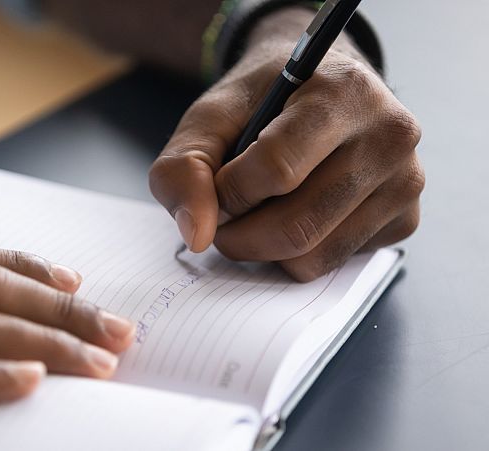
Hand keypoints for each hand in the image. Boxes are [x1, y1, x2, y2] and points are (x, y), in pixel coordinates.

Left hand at [149, 8, 424, 280]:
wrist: (317, 88)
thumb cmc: (262, 101)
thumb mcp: (210, 116)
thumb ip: (185, 167)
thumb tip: (197, 236)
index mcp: (343, 93)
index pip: (275, 169)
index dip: (229, 191)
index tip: (217, 184)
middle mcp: (389, 136)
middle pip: (296, 227)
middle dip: (240, 235)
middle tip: (224, 217)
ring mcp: (406, 181)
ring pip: (315, 257)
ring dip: (265, 249)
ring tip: (256, 213)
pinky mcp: (406, 218)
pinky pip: (335, 263)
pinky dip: (299, 253)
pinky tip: (296, 213)